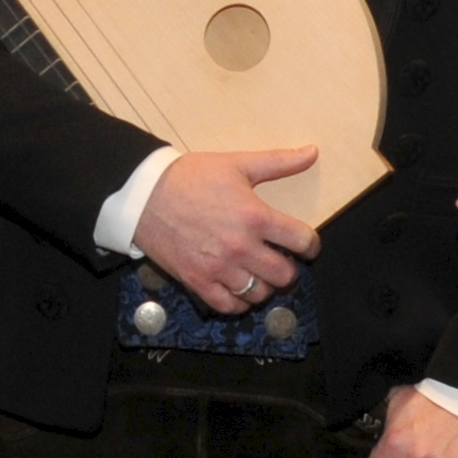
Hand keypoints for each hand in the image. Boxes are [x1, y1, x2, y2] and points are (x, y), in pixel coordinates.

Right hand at [134, 145, 320, 315]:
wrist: (144, 195)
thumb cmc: (190, 178)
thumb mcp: (237, 164)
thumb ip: (278, 161)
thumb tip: (312, 152)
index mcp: (255, 217)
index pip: (302, 242)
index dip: (310, 245)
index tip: (306, 245)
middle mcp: (241, 247)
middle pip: (285, 274)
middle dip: (289, 267)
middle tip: (281, 258)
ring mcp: (219, 268)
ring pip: (260, 294)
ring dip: (265, 285)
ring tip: (258, 272)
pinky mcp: (198, 282)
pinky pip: (230, 306)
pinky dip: (239, 301)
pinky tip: (238, 287)